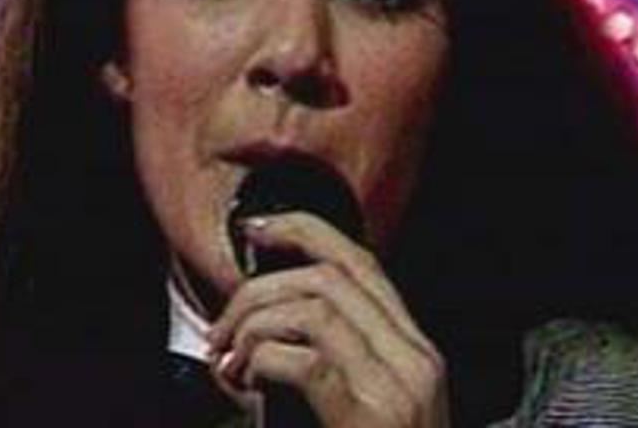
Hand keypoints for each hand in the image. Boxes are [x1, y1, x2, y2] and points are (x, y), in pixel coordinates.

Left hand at [207, 213, 449, 427]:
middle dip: (257, 290)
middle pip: (328, 276)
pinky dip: (261, 359)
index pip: (361, 260)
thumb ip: (335, 359)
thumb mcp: (363, 405)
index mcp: (413, 348)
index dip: (303, 231)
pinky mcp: (374, 415)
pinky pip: (305, 357)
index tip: (254, 229)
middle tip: (221, 332)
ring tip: (228, 363)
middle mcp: (416, 356)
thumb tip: (267, 324)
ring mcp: (401, 384)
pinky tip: (244, 384)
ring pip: (312, 306)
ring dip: (252, 325)